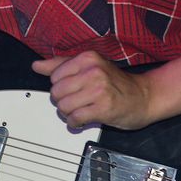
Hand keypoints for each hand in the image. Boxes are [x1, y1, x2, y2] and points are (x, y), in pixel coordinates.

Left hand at [32, 51, 151, 130]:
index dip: (59, 86)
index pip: (54, 76)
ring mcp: (99, 89)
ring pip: (63, 106)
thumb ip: (60, 65)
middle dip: (62, 101)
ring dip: (68, 114)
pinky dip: (75, 123)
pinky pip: (75, 119)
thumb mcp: (89, 67)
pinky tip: (83, 120)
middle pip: (56, 92)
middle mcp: (93, 71)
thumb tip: (37, 65)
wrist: (144, 97)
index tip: (70, 90)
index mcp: (88, 58)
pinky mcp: (103, 108)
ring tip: (79, 111)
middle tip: (74, 102)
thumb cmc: (116, 83)